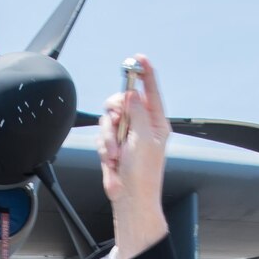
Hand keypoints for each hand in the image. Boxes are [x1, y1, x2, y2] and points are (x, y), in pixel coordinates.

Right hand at [97, 53, 168, 256]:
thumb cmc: (143, 175)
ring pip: (108, 120)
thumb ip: (136, 112)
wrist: (130, 199)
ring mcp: (126, 137)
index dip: (144, 73)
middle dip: (115, 112)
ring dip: (108, 139)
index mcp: (156, 122)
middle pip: (122, 102)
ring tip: (114, 156)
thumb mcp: (143, 139)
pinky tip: (111, 162)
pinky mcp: (113, 147)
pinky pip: (102, 137)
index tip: (138, 58)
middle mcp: (141, 126)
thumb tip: (132, 93)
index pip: (150, 90)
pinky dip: (104, 149)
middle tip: (116, 119)